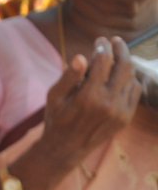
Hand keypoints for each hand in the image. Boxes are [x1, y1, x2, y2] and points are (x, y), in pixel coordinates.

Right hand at [38, 36, 140, 166]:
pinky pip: (135, 91)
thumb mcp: (54, 97)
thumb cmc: (57, 119)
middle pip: (123, 66)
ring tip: (118, 57)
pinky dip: (130, 80)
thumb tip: (80, 57)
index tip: (100, 40)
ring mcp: (119, 111)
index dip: (102, 47)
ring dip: (125, 63)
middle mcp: (107, 103)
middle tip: (115, 41)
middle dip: (120, 49)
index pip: (102, 61)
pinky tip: (122, 76)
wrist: (66, 148)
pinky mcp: (126, 117)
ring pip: (131, 77)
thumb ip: (68, 77)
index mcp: (88, 96)